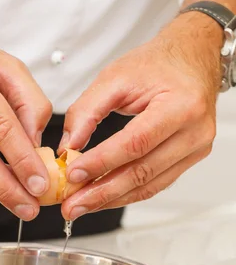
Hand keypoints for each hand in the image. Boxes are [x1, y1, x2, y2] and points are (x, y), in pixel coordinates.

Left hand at [59, 13, 221, 219]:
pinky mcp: (190, 158)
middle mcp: (194, 131)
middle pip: (143, 171)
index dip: (102, 162)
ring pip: (149, 185)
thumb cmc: (157, 65)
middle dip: (102, 192)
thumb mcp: (115, 77)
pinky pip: (156, 183)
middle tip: (73, 205)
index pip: (136, 142)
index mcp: (180, 105)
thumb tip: (68, 147)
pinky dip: (127, 193)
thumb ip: (86, 110)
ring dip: (112, 199)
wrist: (190, 59)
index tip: (73, 174)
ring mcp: (196, 148)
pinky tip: (104, 197)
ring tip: (82, 205)